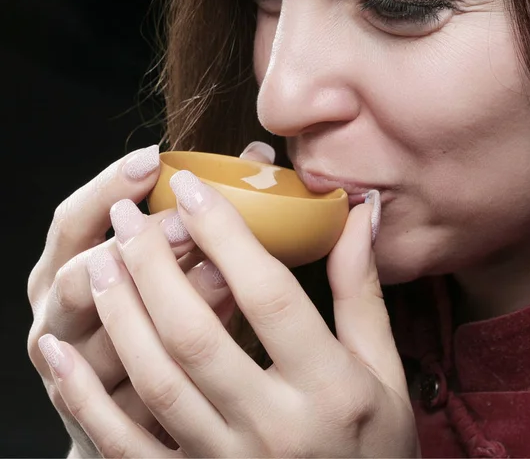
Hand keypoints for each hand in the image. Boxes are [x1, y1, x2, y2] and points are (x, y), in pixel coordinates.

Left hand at [38, 168, 418, 456]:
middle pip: (194, 333)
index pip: (267, 293)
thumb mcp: (382, 367)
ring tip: (99, 260)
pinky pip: (124, 444)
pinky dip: (83, 396)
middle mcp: (274, 427)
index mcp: (329, 388)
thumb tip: (360, 212)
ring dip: (118, 314)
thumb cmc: (377, 442)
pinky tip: (56, 351)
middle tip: (128, 215)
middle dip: (152, 264)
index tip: (191, 187)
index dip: (225, 232)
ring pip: (155, 379)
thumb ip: (362, 287)